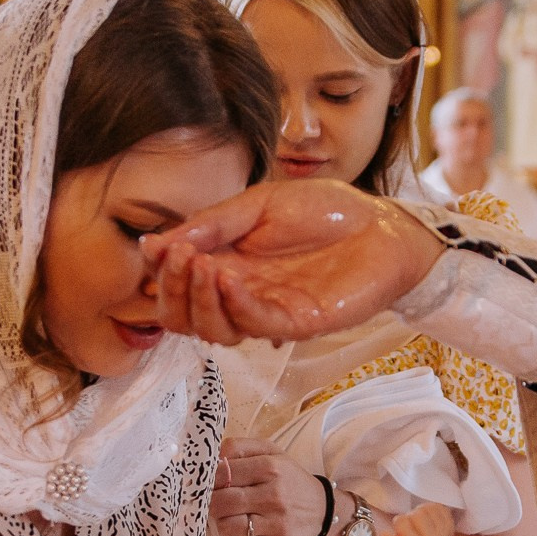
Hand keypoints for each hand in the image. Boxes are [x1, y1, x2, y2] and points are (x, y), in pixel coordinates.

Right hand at [143, 180, 444, 344]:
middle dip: (171, 289)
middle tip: (179, 256)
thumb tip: (157, 242)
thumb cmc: (326, 212)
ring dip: (198, 300)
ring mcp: (268, 312)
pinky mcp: (297, 323)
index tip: (155, 247)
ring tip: (202, 265)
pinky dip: (234, 304)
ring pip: (213, 331)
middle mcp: (241, 294)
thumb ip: (213, 224)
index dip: (160, 273)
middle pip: (185, 318)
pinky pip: (254, 325)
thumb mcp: (259, 204)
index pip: (176, 286)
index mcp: (226, 264)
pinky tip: (227, 278)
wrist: (381, 224)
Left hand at [211, 439, 330, 535]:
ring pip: (227, 528)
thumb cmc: (289, 480)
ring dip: (225, 525)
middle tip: (221, 504)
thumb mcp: (271, 453)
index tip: (212, 485)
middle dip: (214, 504)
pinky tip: (248, 535)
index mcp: (270, 467)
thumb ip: (240, 448)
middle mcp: (274, 495)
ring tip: (235, 519)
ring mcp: (278, 523)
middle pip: (220, 503)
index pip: (221, 474)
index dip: (210, 481)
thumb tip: (212, 459)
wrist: (324, 510)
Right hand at [382, 504, 455, 535]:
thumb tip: (384, 534)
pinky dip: (431, 508)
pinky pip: (439, 506)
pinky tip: (429, 517)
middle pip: (417, 513)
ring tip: (419, 520)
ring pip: (428, 507)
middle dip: (410, 515)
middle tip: (410, 523)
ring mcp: (445, 533)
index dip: (398, 522)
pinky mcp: (451, 525)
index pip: (402, 523)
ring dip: (421, 511)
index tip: (400, 528)